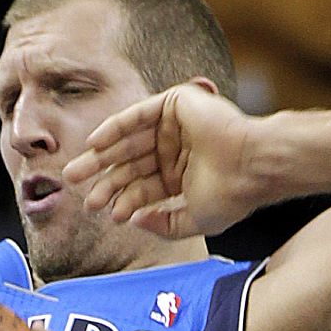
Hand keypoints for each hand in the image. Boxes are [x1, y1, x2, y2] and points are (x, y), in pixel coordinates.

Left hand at [63, 82, 262, 238]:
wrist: (254, 167)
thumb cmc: (232, 195)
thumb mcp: (193, 221)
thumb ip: (163, 226)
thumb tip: (134, 221)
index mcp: (180, 176)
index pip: (143, 188)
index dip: (123, 200)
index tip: (108, 214)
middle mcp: (175, 150)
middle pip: (130, 165)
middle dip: (104, 180)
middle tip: (78, 193)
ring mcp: (175, 126)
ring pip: (128, 142)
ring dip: (101, 157)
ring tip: (76, 173)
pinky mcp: (175, 105)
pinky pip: (136, 115)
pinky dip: (114, 128)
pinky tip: (95, 144)